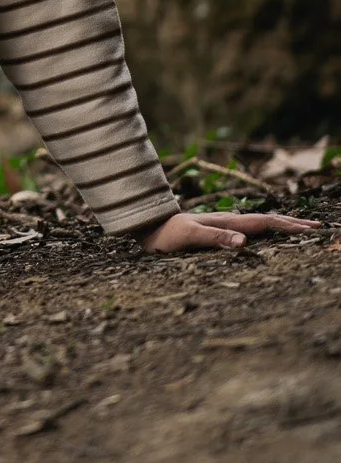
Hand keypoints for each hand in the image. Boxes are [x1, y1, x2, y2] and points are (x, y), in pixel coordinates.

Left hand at [137, 209, 321, 253]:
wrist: (145, 227)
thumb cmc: (164, 235)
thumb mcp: (188, 237)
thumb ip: (214, 238)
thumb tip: (245, 241)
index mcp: (226, 222)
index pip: (264, 223)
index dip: (288, 226)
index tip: (311, 228)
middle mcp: (228, 222)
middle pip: (266, 221)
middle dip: (292, 224)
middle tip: (317, 227)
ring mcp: (223, 226)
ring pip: (259, 224)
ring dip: (281, 226)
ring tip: (299, 229)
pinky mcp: (216, 233)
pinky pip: (248, 231)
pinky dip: (265, 232)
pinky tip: (266, 236)